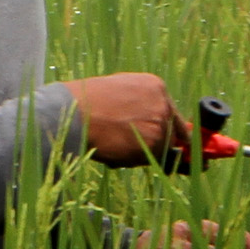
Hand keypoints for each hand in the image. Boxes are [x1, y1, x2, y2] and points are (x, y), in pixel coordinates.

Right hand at [65, 72, 187, 167]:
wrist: (77, 112)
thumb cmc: (89, 102)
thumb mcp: (121, 90)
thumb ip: (141, 104)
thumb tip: (150, 123)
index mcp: (156, 87)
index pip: (173, 115)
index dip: (167, 130)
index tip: (163, 141)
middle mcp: (163, 104)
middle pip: (171, 134)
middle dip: (155, 144)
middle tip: (131, 147)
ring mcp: (161, 124)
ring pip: (160, 150)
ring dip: (141, 154)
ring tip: (115, 144)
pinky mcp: (154, 143)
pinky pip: (150, 160)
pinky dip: (133, 161)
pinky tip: (115, 150)